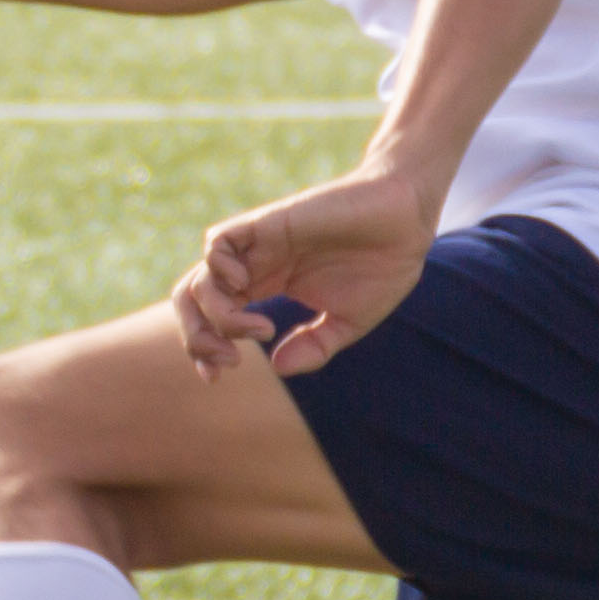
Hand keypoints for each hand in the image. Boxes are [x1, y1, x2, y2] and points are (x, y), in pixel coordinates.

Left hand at [172, 160, 442, 379]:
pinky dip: (217, 269)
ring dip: (217, 314)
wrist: (407, 221)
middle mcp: (254, 266)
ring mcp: (257, 245)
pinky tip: (245, 286)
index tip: (217, 377)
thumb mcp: (348, 323)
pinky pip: (217, 242)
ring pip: (198, 278)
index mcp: (267, 286)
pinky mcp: (267, 223)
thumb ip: (314, 347)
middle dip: (196, 338)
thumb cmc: (383, 266)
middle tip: (227, 360)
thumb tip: (277, 368)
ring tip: (258, 329)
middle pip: (191, 300)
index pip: (212, 318)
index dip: (202, 349)